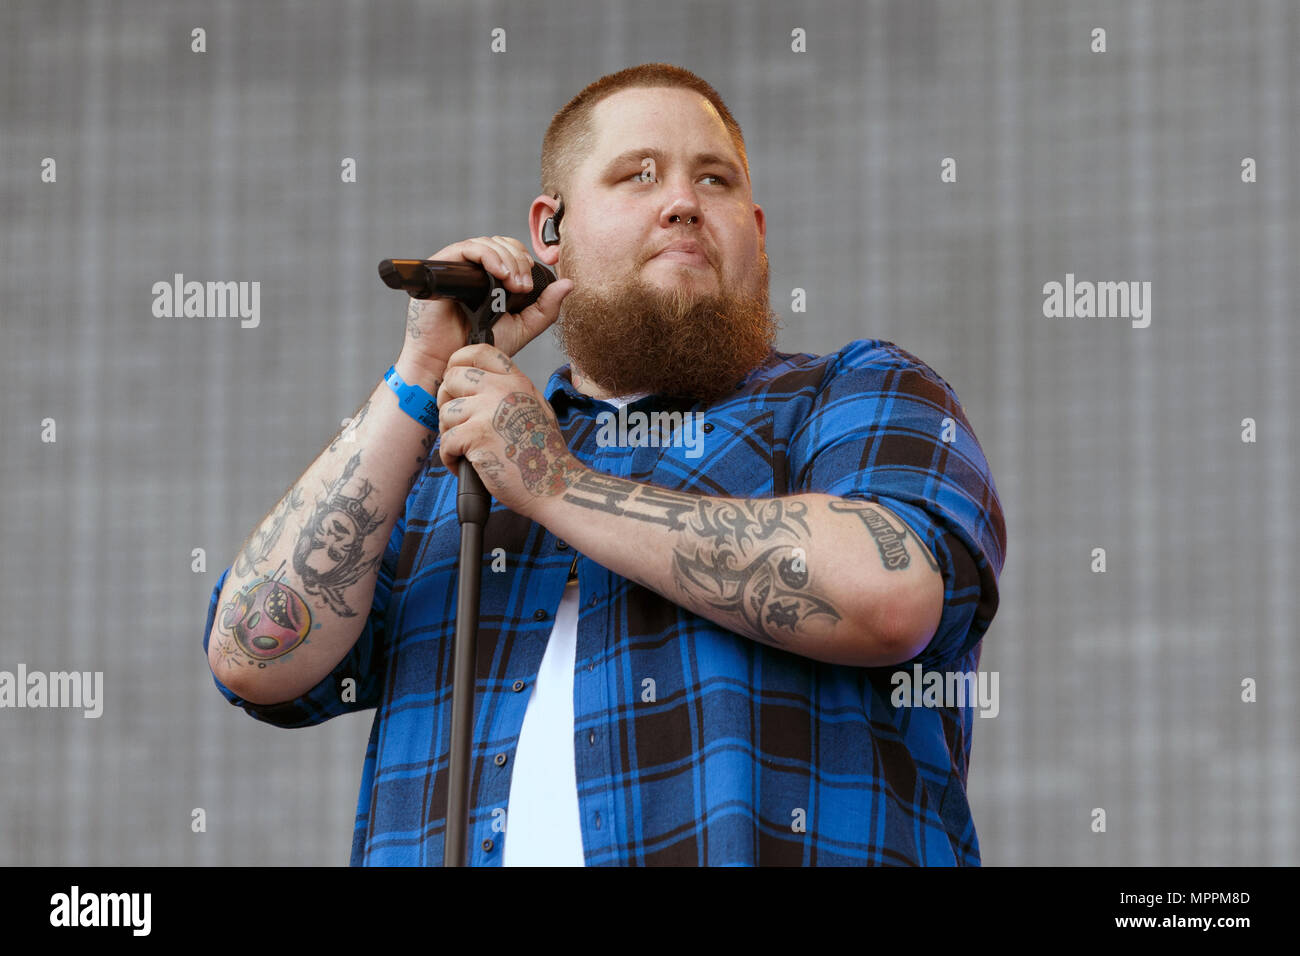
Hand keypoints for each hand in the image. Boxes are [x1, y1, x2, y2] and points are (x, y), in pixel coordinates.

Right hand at [398, 235, 572, 382]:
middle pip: (501, 243)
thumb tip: (568, 283)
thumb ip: (546, 308)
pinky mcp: (443, 267)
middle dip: (519, 261)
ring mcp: (458, 267)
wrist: (451, 362)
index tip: (529, 285)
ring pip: (487, 243)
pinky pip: (467, 248)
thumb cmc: (480, 347)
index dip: (524, 260)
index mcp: (490, 278)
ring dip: (507, 260)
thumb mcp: (523, 327)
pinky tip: (500, 275)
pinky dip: (488, 256)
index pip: (511, 252)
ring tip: (514, 285)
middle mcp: (474, 269)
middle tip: (523, 287)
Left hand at [435, 343, 586, 519]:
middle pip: (452, 379)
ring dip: (449, 433)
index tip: (455, 380)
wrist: (554, 483)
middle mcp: (501, 390)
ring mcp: (488, 411)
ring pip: (445, 412)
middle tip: (457, 422)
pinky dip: (450, 458)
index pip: (478, 351)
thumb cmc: (545, 452)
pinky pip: (445, 441)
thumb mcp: (535, 406)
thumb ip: (510, 391)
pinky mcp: (476, 436)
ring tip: (465, 449)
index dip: (458, 361)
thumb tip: (478, 387)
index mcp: (516, 380)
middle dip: (447, 401)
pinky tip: (463, 465)